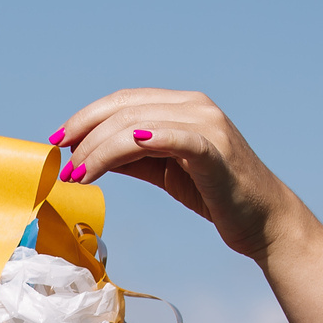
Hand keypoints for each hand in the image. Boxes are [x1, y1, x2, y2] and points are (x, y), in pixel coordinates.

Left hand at [55, 90, 314, 263]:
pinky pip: (168, 139)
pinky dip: (136, 143)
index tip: (59, 140)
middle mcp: (195, 106)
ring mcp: (206, 124)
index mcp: (184, 105)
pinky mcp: (212, 150)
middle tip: (64, 164)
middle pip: (125, 110)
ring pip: (137, 125)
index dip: (87, 117)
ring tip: (78, 173)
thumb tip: (88, 154)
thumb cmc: (216, 195)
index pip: (124, 100)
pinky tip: (113, 156)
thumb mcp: (165, 171)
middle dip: (86, 135)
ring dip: (99, 150)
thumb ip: (132, 158)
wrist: (263, 222)